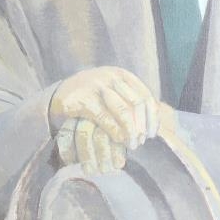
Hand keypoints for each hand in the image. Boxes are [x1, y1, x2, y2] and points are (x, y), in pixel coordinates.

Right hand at [50, 67, 176, 174]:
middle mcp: (111, 77)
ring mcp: (96, 86)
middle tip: (140, 142)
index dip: (152, 117)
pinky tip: (119, 140)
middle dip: (142, 125)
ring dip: (131, 131)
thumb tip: (159, 117)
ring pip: (123, 111)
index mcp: (122, 75)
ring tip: (132, 144)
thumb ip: (130, 100)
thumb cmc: (92, 98)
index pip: (145, 95)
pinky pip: (104, 118)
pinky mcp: (82, 100)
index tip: (152, 134)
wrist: (60, 95)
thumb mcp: (112, 93)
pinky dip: (114, 131)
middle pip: (137, 103)